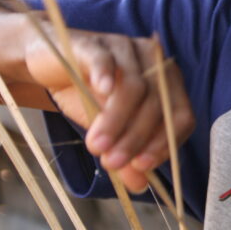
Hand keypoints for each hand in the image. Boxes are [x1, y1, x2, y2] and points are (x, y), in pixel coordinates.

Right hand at [23, 25, 194, 191]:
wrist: (49, 63)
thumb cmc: (87, 95)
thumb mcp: (110, 131)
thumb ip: (126, 155)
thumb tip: (140, 186)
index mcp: (168, 84)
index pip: (182, 115)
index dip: (165, 142)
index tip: (141, 165)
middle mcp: (153, 63)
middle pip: (157, 104)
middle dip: (135, 138)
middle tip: (111, 162)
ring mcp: (125, 49)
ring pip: (132, 87)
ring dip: (116, 120)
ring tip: (96, 146)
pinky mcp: (95, 43)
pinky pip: (105, 59)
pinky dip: (105, 75)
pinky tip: (100, 91)